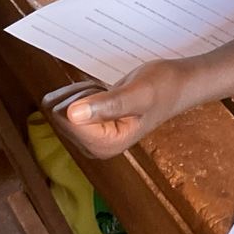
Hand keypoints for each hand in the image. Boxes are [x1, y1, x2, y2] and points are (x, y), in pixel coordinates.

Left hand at [41, 64, 192, 159]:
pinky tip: (104, 96)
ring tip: (110, 95)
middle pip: (58, 114)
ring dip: (81, 93)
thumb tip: (73, 115)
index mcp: (105, 146)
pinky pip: (63, 105)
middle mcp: (93, 148)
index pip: (65, 118)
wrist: (176, 85)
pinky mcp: (86, 129)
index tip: (108, 94)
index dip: (83, 98)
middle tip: (111, 93)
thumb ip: (108, 106)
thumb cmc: (163, 87)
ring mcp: (89, 139)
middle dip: (80, 95)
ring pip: (58, 107)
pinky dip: (81, 93)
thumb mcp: (139, 93)